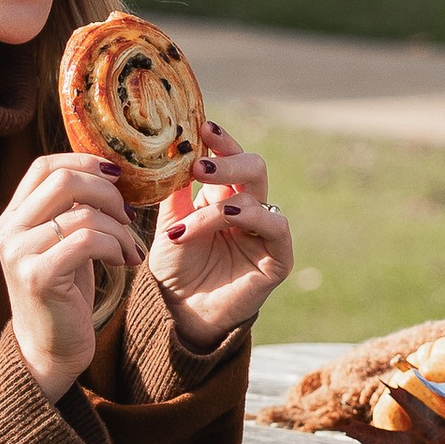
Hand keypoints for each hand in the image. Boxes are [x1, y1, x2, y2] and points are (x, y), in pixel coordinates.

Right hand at [0, 151, 143, 401]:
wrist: (47, 352)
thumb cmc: (63, 295)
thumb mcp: (64, 244)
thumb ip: (72, 210)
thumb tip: (108, 172)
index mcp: (12, 216)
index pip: (44, 165)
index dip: (84, 161)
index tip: (117, 176)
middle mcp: (8, 230)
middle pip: (63, 180)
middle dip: (107, 193)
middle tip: (128, 216)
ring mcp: (19, 253)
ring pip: (82, 213)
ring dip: (118, 228)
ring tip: (129, 248)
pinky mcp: (38, 276)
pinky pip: (87, 242)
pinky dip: (114, 247)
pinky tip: (123, 262)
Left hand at [151, 122, 293, 351]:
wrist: (183, 316)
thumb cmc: (176, 270)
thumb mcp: (168, 225)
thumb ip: (173, 192)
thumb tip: (168, 151)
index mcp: (222, 194)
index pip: (230, 157)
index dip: (221, 140)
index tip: (201, 127)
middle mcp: (247, 208)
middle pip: (253, 166)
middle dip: (228, 159)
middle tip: (199, 165)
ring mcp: (263, 232)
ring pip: (260, 195)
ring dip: (224, 200)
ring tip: (194, 215)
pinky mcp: (277, 258)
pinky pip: (276, 227)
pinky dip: (250, 217)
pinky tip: (226, 217)